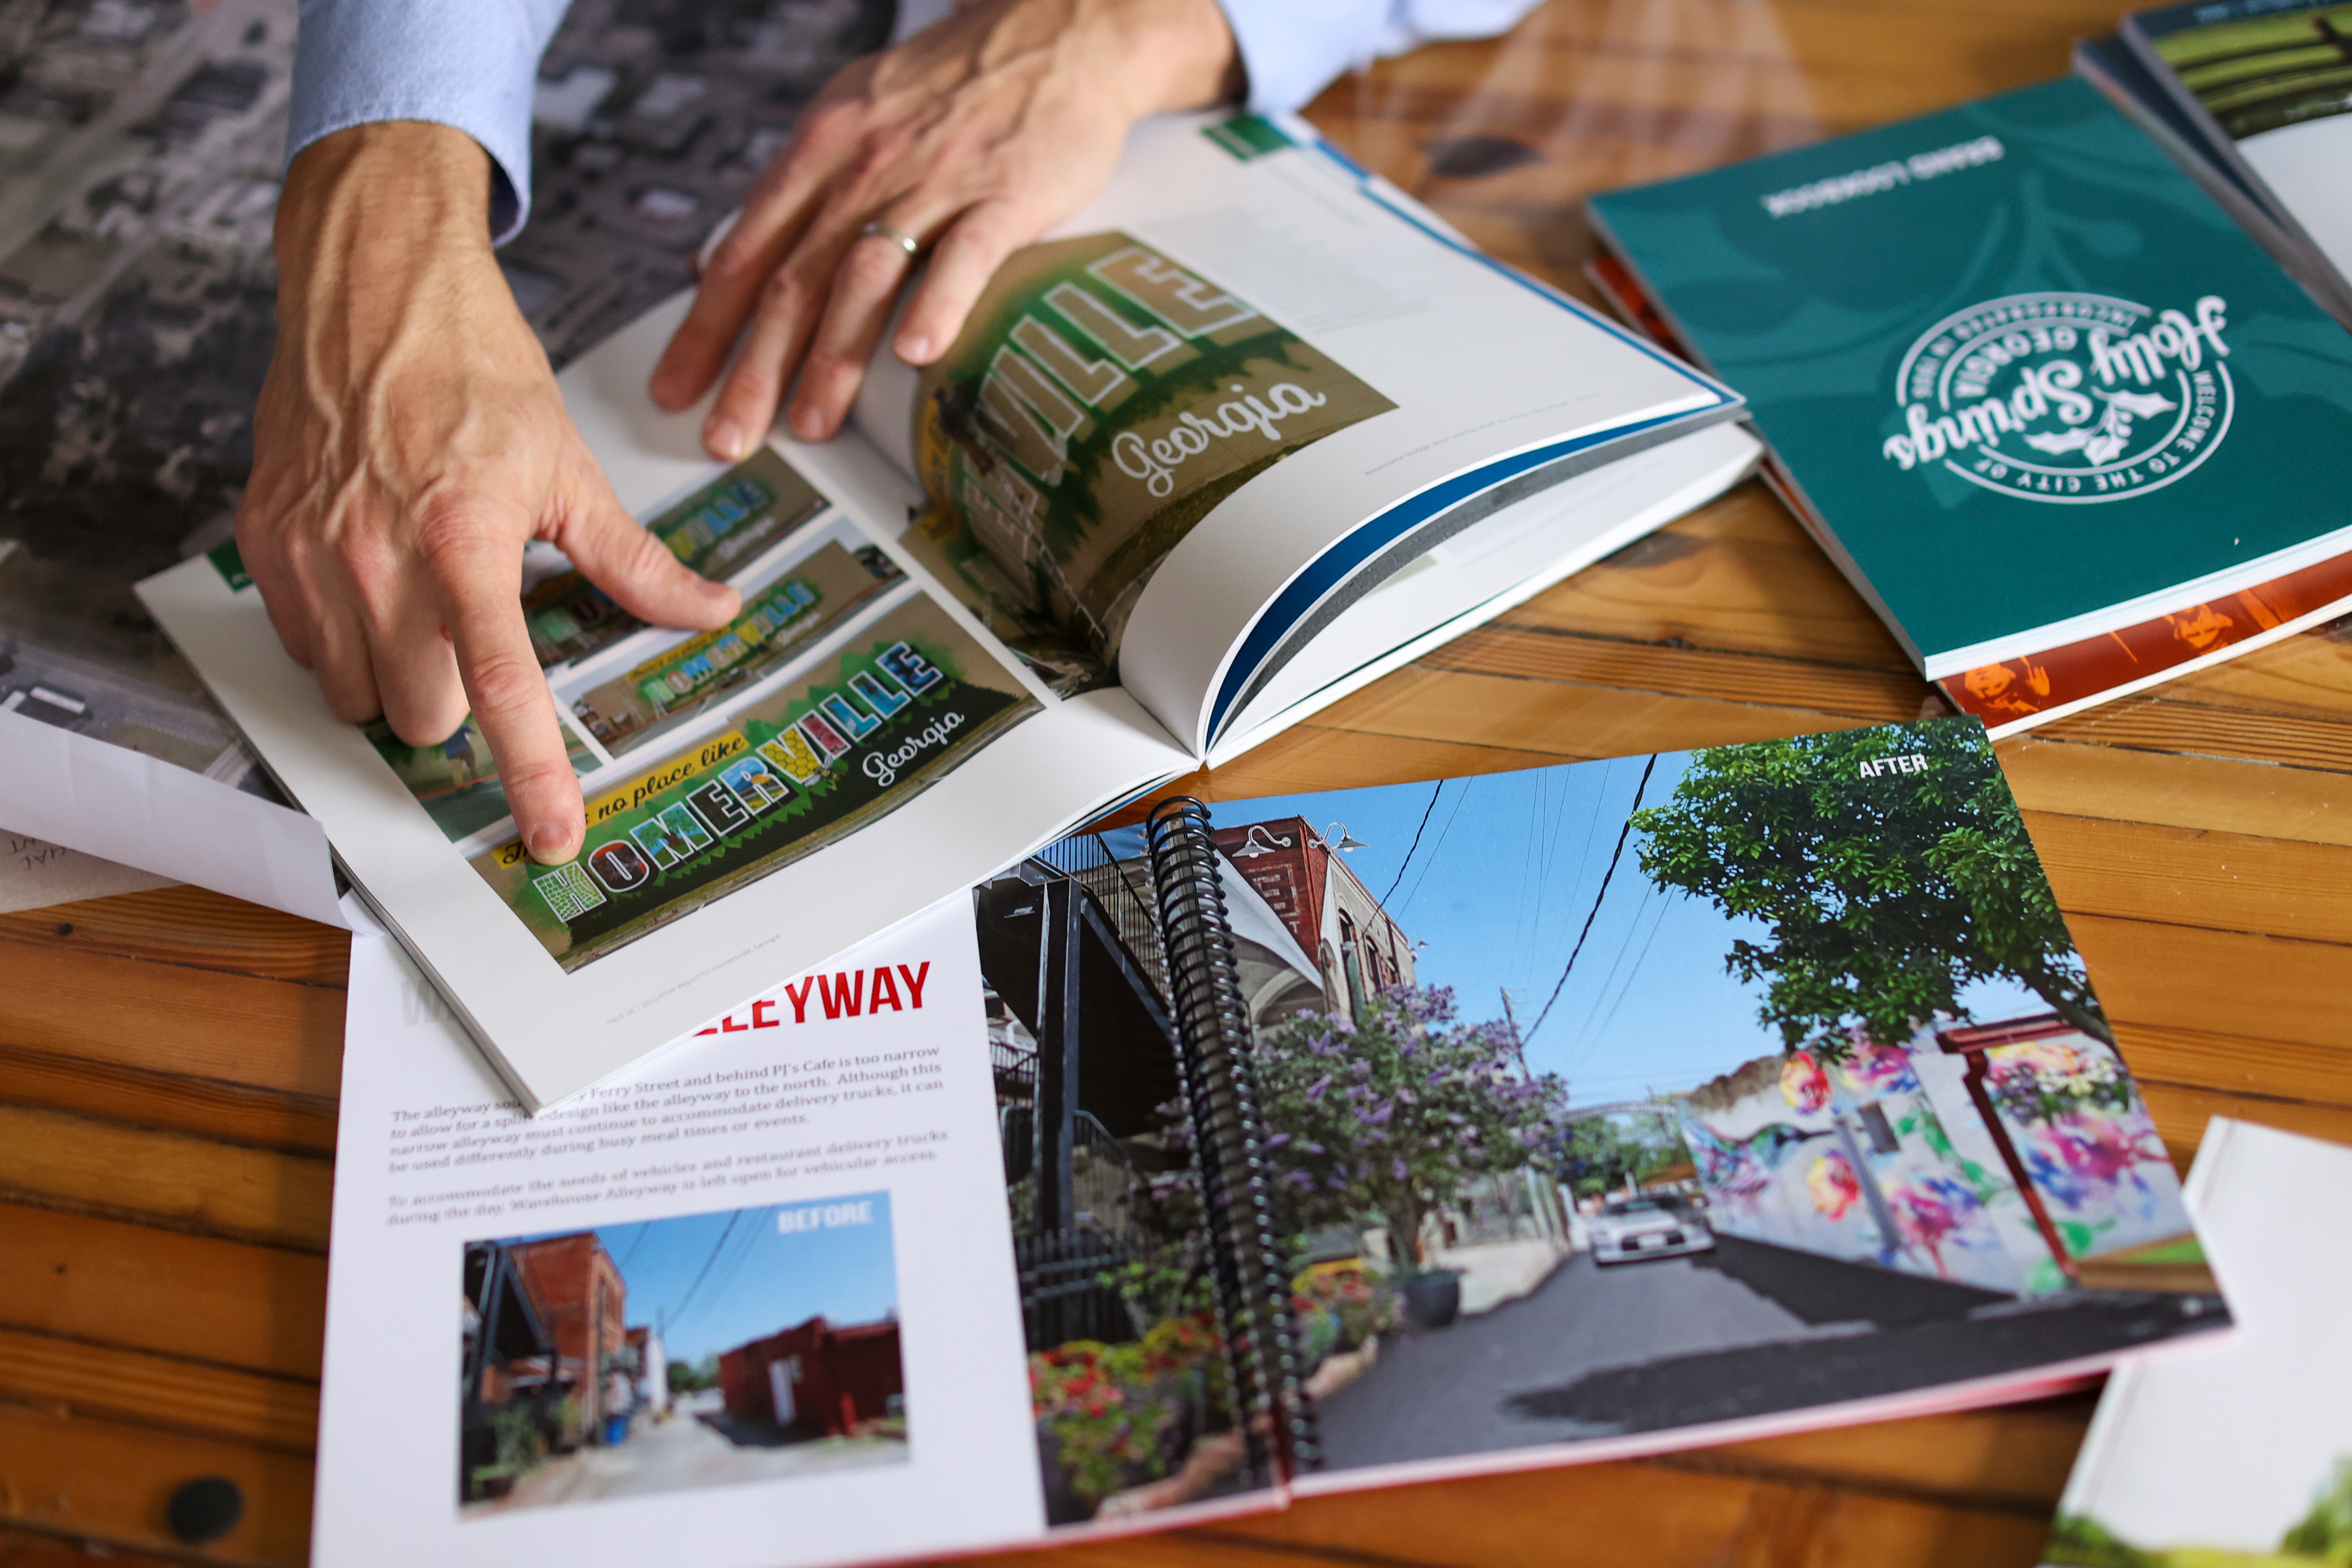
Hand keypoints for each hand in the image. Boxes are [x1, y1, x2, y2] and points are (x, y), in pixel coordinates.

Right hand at [239, 123, 740, 863]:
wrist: (371, 289)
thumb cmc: (472, 367)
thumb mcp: (568, 466)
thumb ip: (634, 560)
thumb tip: (708, 611)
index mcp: (466, 543)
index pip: (502, 689)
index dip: (530, 775)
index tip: (553, 835)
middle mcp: (377, 559)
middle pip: (419, 717)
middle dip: (454, 703)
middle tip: (474, 634)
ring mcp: (310, 554)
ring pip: (354, 695)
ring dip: (395, 675)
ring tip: (421, 597)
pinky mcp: (264, 540)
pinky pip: (304, 646)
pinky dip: (342, 638)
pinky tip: (370, 576)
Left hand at [648, 0, 1240, 455]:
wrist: (1053, 31)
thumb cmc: (952, 86)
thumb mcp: (852, 115)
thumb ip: (796, 193)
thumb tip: (725, 260)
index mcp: (820, 151)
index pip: (744, 251)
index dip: (703, 327)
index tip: (675, 389)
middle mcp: (864, 168)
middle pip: (793, 280)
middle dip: (752, 368)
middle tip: (727, 436)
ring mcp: (934, 182)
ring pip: (865, 278)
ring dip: (832, 359)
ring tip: (809, 425)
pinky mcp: (1005, 194)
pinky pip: (965, 256)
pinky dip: (938, 305)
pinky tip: (916, 356)